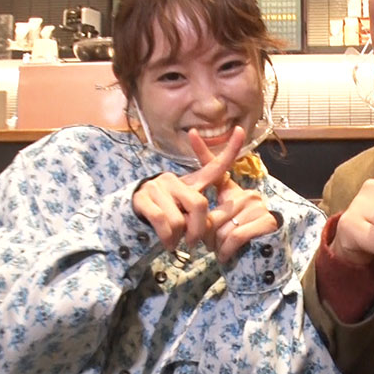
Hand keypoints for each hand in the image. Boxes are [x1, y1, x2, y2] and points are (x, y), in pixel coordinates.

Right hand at [132, 127, 243, 250]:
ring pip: (179, 219)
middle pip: (198, 204)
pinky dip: (167, 238)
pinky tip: (167, 243)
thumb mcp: (187, 211)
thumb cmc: (168, 213)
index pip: (215, 165)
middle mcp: (174, 179)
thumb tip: (209, 228)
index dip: (230, 149)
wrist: (133, 213)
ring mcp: (157, 187)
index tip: (240, 130)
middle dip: (197, 229)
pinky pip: (161, 222)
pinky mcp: (142, 198)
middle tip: (193, 242)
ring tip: (174, 240)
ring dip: (178, 237)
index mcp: (192, 182)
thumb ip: (201, 215)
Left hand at [189, 130, 278, 262]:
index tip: (191, 133)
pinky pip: (234, 237)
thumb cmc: (239, 245)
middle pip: (213, 216)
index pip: (218, 170)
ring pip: (223, 229)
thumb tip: (196, 223)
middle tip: (212, 246)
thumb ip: (210, 218)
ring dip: (218, 247)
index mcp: (234, 194)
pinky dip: (226, 251)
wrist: (264, 262)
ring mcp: (258, 207)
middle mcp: (247, 195)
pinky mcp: (266, 221)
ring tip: (223, 251)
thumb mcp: (221, 227)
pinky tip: (228, 256)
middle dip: (208, 237)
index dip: (203, 152)